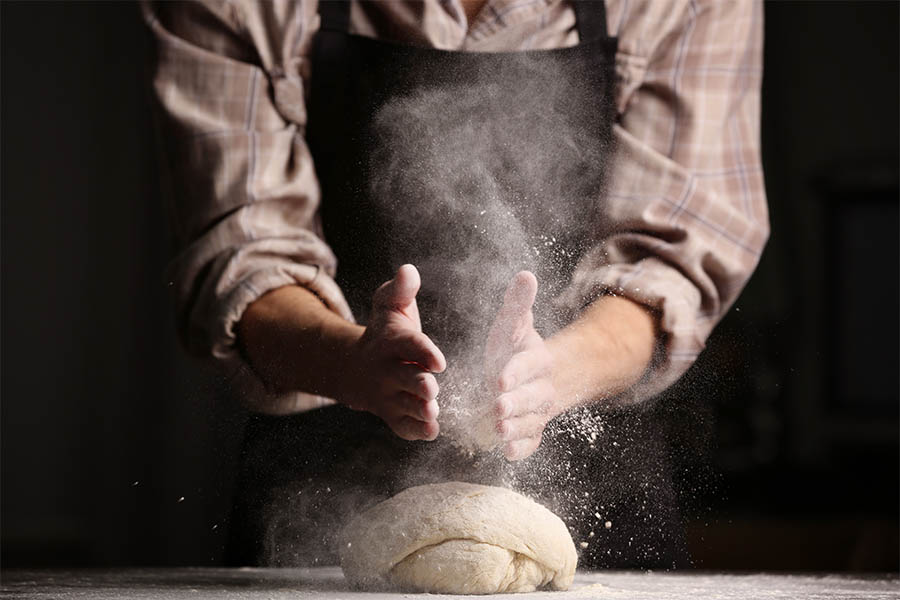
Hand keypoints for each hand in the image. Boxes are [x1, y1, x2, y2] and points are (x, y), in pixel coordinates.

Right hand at [342, 264, 446, 440]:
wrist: (355, 367)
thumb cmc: (385, 332)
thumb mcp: (389, 306)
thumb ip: (401, 290)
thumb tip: (408, 271)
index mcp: (391, 341)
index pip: (408, 344)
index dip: (423, 351)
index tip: (439, 361)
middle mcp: (387, 370)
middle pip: (404, 378)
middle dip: (418, 385)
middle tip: (432, 390)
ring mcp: (387, 394)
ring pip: (404, 405)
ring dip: (418, 410)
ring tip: (432, 412)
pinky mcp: (391, 414)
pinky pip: (401, 426)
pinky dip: (415, 431)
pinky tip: (431, 432)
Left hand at [483, 271, 557, 460]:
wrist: (535, 377)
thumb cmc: (515, 348)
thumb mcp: (514, 325)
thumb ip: (518, 304)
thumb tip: (525, 274)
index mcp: (537, 359)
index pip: (527, 366)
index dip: (515, 373)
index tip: (499, 380)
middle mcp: (541, 388)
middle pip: (532, 398)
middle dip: (515, 403)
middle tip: (498, 408)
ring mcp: (538, 412)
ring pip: (531, 422)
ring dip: (516, 428)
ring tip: (498, 430)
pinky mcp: (533, 431)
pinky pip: (532, 442)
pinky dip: (521, 449)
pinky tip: (507, 453)